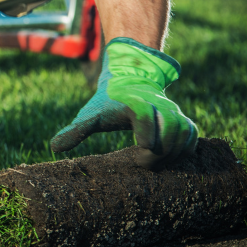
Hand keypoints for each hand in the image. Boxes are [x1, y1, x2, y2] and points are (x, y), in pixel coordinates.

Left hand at [50, 37, 198, 165]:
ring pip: (184, 132)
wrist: (130, 81)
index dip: (146, 131)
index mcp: (134, 102)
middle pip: (169, 128)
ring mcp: (173, 111)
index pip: (144, 114)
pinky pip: (193, 135)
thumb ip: (75, 131)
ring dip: (173, 152)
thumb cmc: (107, 103)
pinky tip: (170, 161)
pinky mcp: (182, 119)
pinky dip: (186, 149)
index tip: (142, 148)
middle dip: (159, 151)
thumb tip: (53, 147)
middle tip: (143, 164)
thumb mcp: (90, 114)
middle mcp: (158, 105)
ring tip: (156, 165)